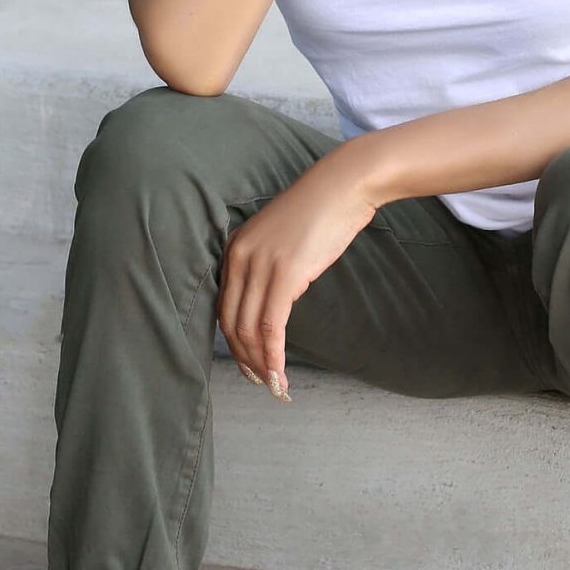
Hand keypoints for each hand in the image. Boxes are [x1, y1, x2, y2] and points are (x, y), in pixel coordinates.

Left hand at [218, 152, 380, 398]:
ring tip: (274, 384)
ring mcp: (260, 265)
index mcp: (235, 249)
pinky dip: (273, 355)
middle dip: (244, 359)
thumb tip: (275, 302)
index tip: (249, 363)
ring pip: (248, 329)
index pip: (224, 307)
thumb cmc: (321, 211)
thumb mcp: (282, 239)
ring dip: (259, 363)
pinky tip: (280, 372)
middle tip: (261, 381)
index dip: (233, 342)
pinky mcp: (285, 273)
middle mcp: (240, 257)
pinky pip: (271, 325)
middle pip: (231, 323)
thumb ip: (270, 266)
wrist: (344, 185)